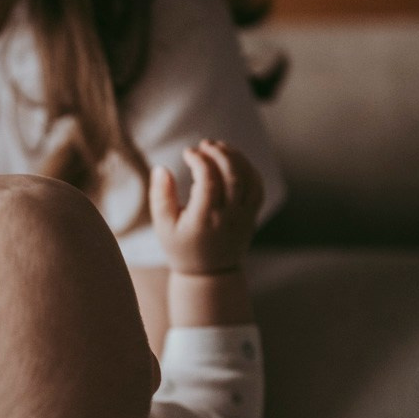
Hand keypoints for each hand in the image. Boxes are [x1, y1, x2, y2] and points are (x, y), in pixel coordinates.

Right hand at [150, 139, 263, 275]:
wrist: (209, 274)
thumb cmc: (181, 248)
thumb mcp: (163, 226)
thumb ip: (161, 197)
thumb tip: (161, 168)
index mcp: (205, 219)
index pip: (209, 181)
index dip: (200, 161)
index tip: (188, 152)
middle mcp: (228, 217)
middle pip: (233, 175)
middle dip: (220, 153)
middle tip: (205, 144)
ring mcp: (243, 216)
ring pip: (249, 179)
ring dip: (236, 157)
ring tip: (218, 146)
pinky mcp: (252, 215)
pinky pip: (257, 187)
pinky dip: (249, 168)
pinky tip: (234, 160)